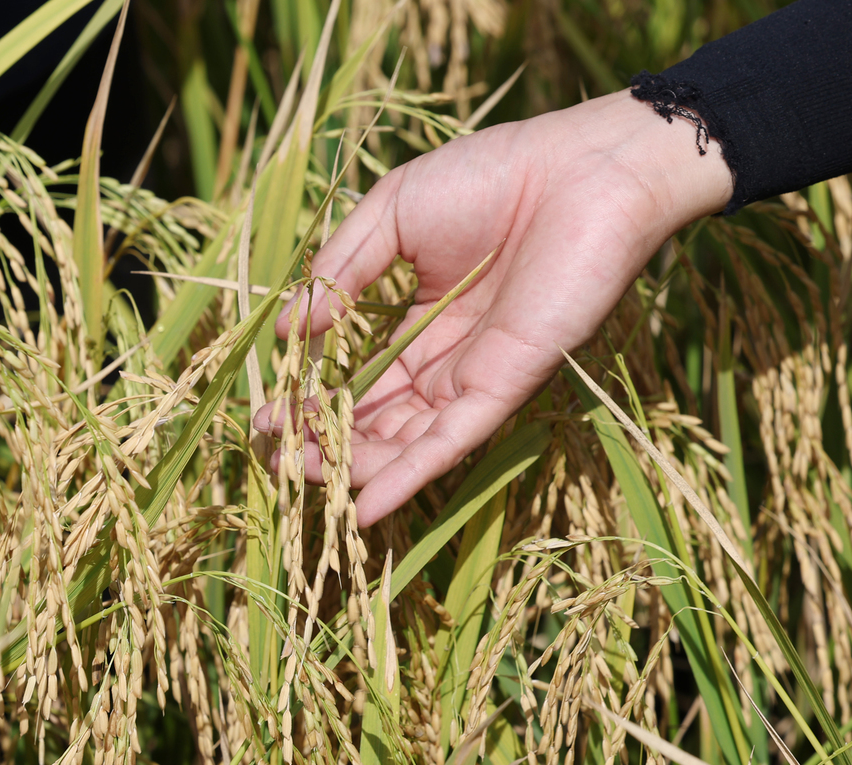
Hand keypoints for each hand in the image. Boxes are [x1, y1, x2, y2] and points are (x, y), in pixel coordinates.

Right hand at [252, 90, 732, 525]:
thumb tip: (289, 329)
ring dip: (352, 464)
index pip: (359, 373)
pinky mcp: (505, 387)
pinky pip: (449, 443)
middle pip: (376, 417)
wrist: (585, 169)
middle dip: (323, 440)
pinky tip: (361, 508)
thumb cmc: (495, 175)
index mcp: (422, 316)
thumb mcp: (394, 212)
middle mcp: (449, 358)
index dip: (313, 396)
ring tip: (299, 475)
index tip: (267, 411)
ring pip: (405, 440)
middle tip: (274, 453)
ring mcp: (476, 377)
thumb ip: (340, 270)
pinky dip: (406, 478)